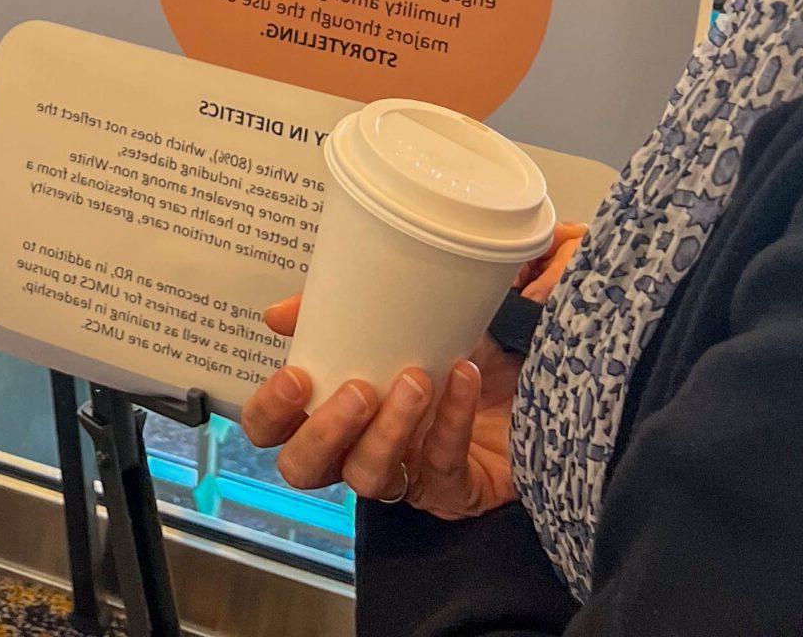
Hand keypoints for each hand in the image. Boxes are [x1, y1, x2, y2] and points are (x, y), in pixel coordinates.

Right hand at [241, 223, 585, 520]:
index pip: (272, 430)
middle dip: (324, 431)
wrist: (532, 368)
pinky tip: (462, 376)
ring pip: (369, 477)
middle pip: (304, 470)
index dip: (270, 411)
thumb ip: (336, 311)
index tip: (295, 374)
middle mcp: (355, 448)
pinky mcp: (450, 491)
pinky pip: (440, 464)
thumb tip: (276, 314)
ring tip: (416, 379)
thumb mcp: (397, 315)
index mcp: (330, 409)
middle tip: (359, 389)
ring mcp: (403, 475)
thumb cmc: (453, 342)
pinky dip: (450, 419)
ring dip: (388, 430)